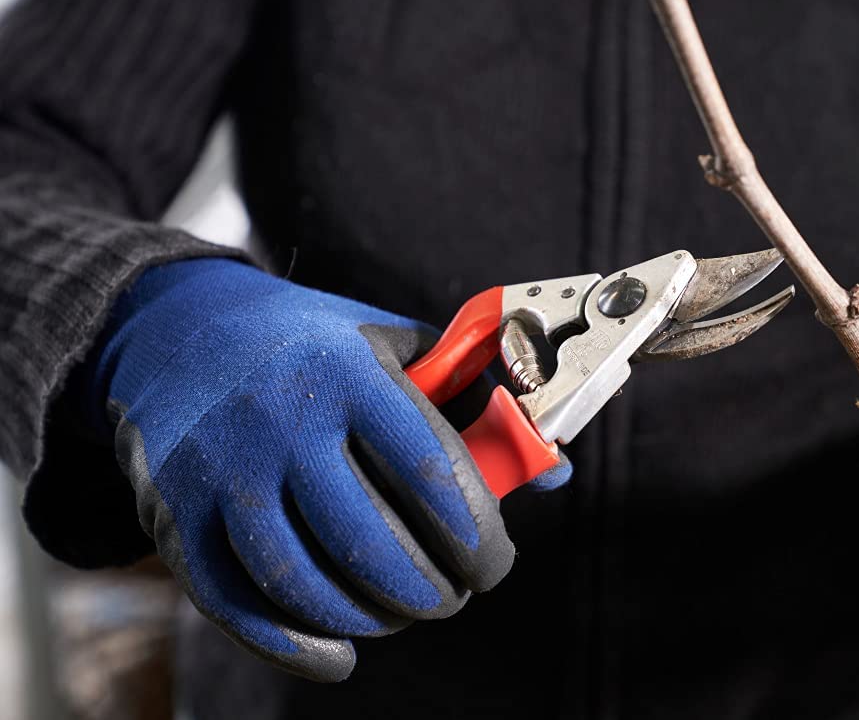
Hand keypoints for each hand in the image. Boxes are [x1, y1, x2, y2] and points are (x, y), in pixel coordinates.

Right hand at [89, 258, 568, 680]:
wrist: (180, 332)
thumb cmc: (316, 346)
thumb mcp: (400, 346)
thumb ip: (479, 402)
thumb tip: (554, 476)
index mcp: (349, 375)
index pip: (431, 472)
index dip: (477, 537)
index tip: (496, 564)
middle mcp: (282, 424)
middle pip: (372, 543)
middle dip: (432, 590)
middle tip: (455, 594)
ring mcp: (223, 475)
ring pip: (307, 584)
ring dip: (373, 619)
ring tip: (405, 612)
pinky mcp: (176, 519)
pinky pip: (238, 606)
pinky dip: (295, 647)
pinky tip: (341, 654)